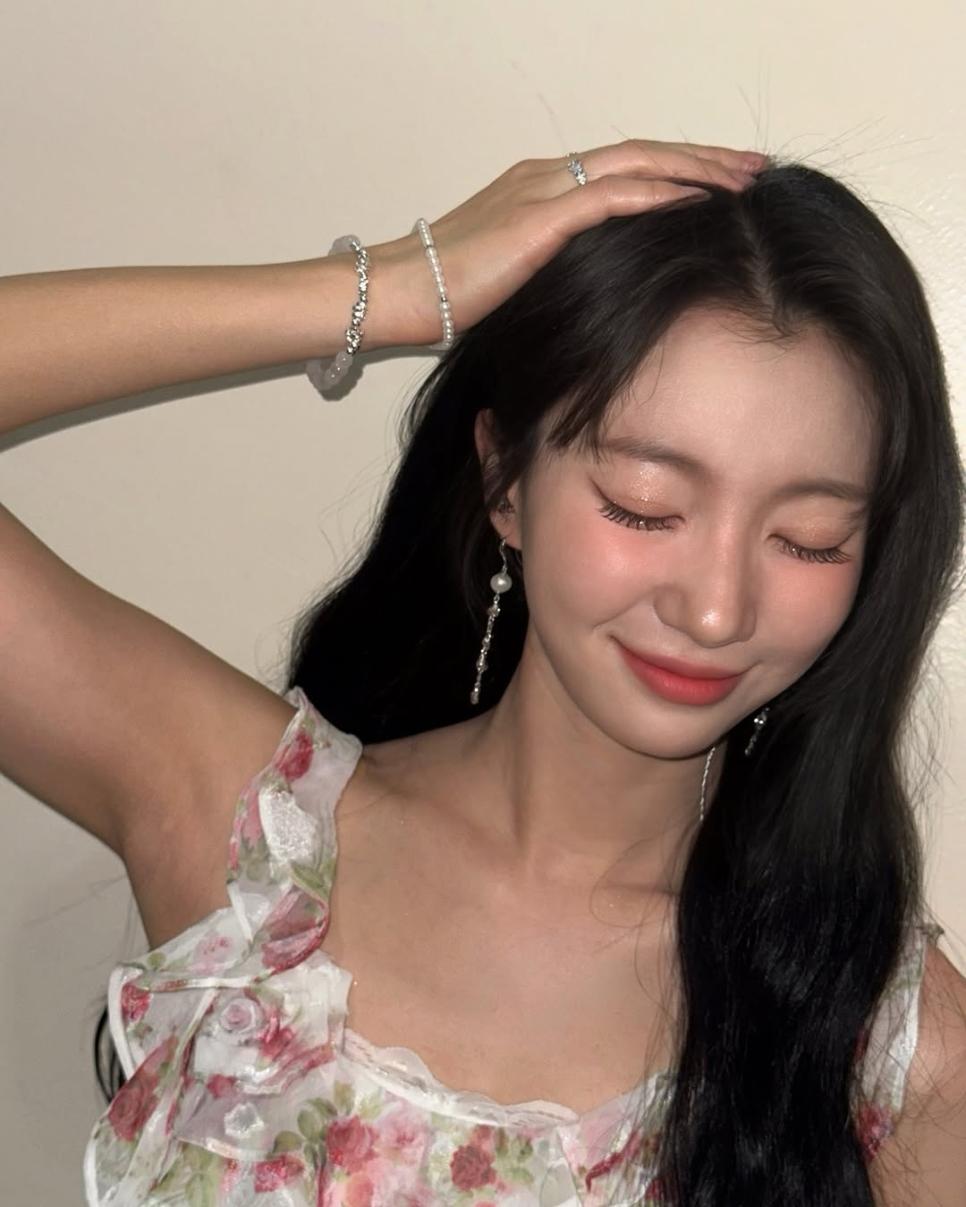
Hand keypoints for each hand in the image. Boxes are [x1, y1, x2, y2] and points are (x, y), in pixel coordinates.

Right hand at [364, 139, 767, 348]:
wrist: (401, 291)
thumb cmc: (446, 294)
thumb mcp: (512, 275)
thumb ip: (552, 267)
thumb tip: (591, 289)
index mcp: (541, 186)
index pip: (623, 166)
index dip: (676, 169)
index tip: (719, 181)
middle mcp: (548, 175)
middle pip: (642, 153)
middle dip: (703, 158)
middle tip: (752, 168)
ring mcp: (544, 189)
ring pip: (638, 164)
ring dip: (695, 170)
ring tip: (742, 180)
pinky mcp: (540, 216)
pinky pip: (613, 196)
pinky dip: (659, 194)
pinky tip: (696, 200)